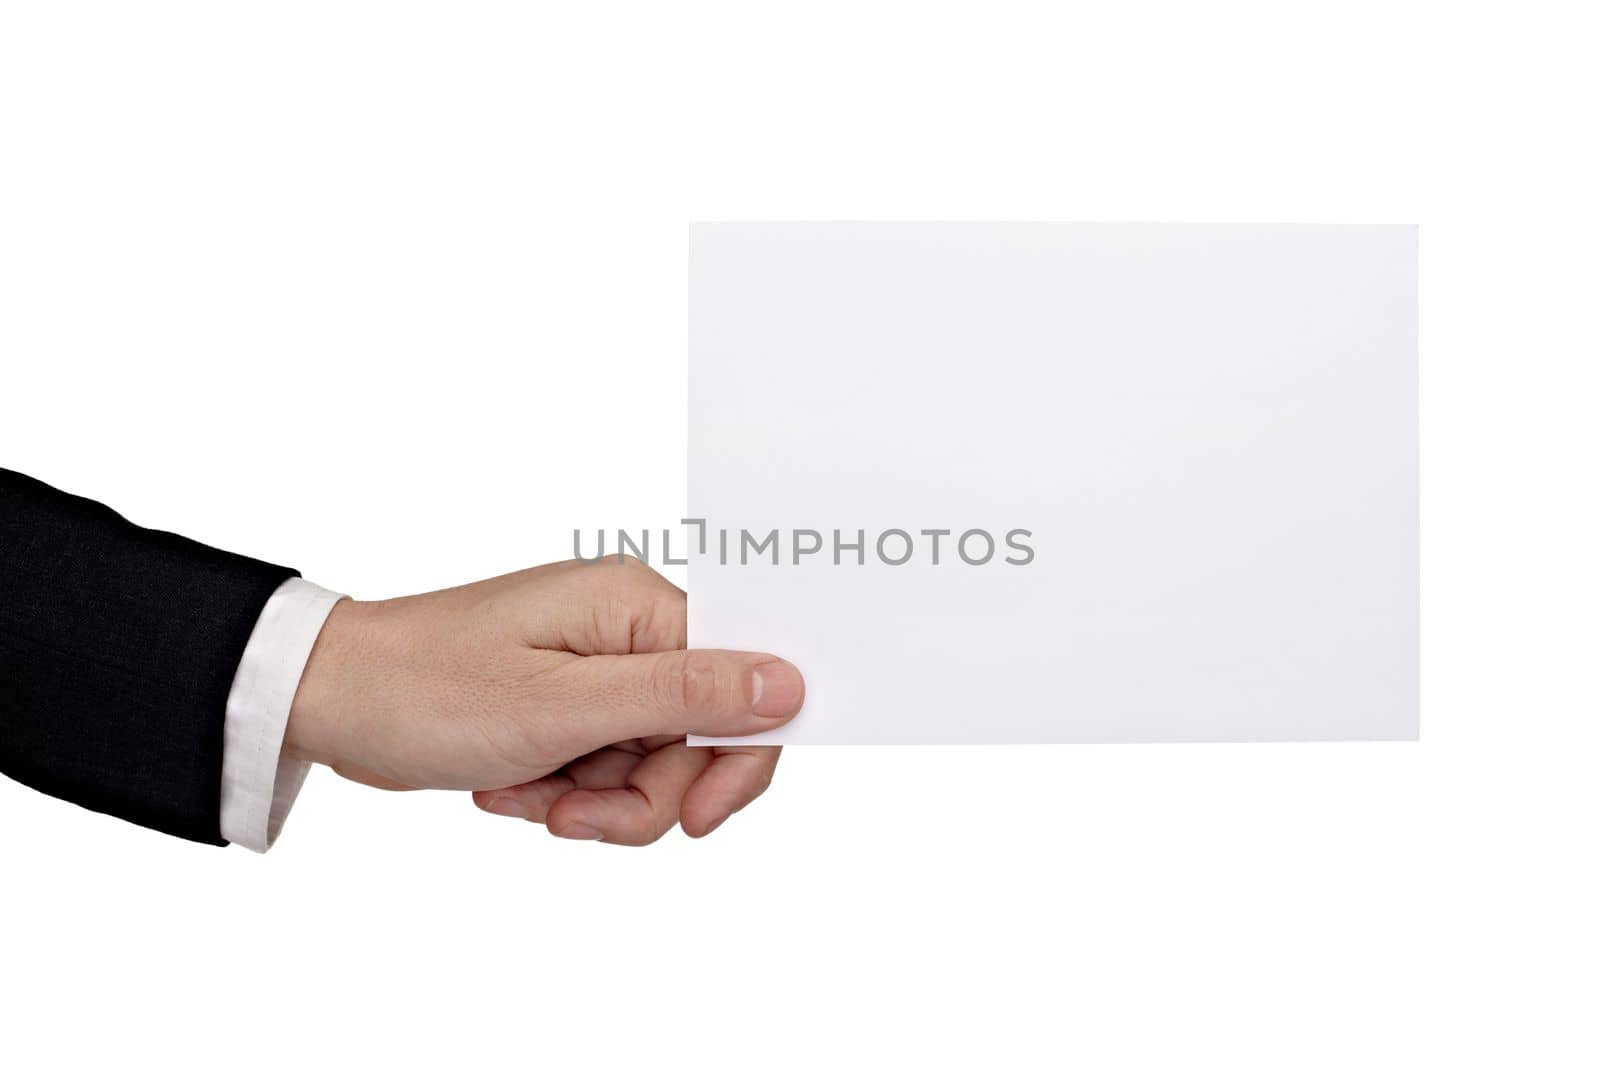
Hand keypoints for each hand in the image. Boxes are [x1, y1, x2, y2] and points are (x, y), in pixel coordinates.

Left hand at [284, 557, 802, 843]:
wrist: (328, 700)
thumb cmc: (426, 689)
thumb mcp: (562, 707)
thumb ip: (682, 696)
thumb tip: (787, 684)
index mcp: (638, 606)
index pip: (743, 678)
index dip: (737, 755)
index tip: (696, 817)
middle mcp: (628, 628)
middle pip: (698, 736)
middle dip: (645, 795)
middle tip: (577, 816)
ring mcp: (599, 667)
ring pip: (654, 764)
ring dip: (598, 801)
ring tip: (530, 795)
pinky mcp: (571, 701)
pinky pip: (610, 768)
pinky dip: (569, 792)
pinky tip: (514, 787)